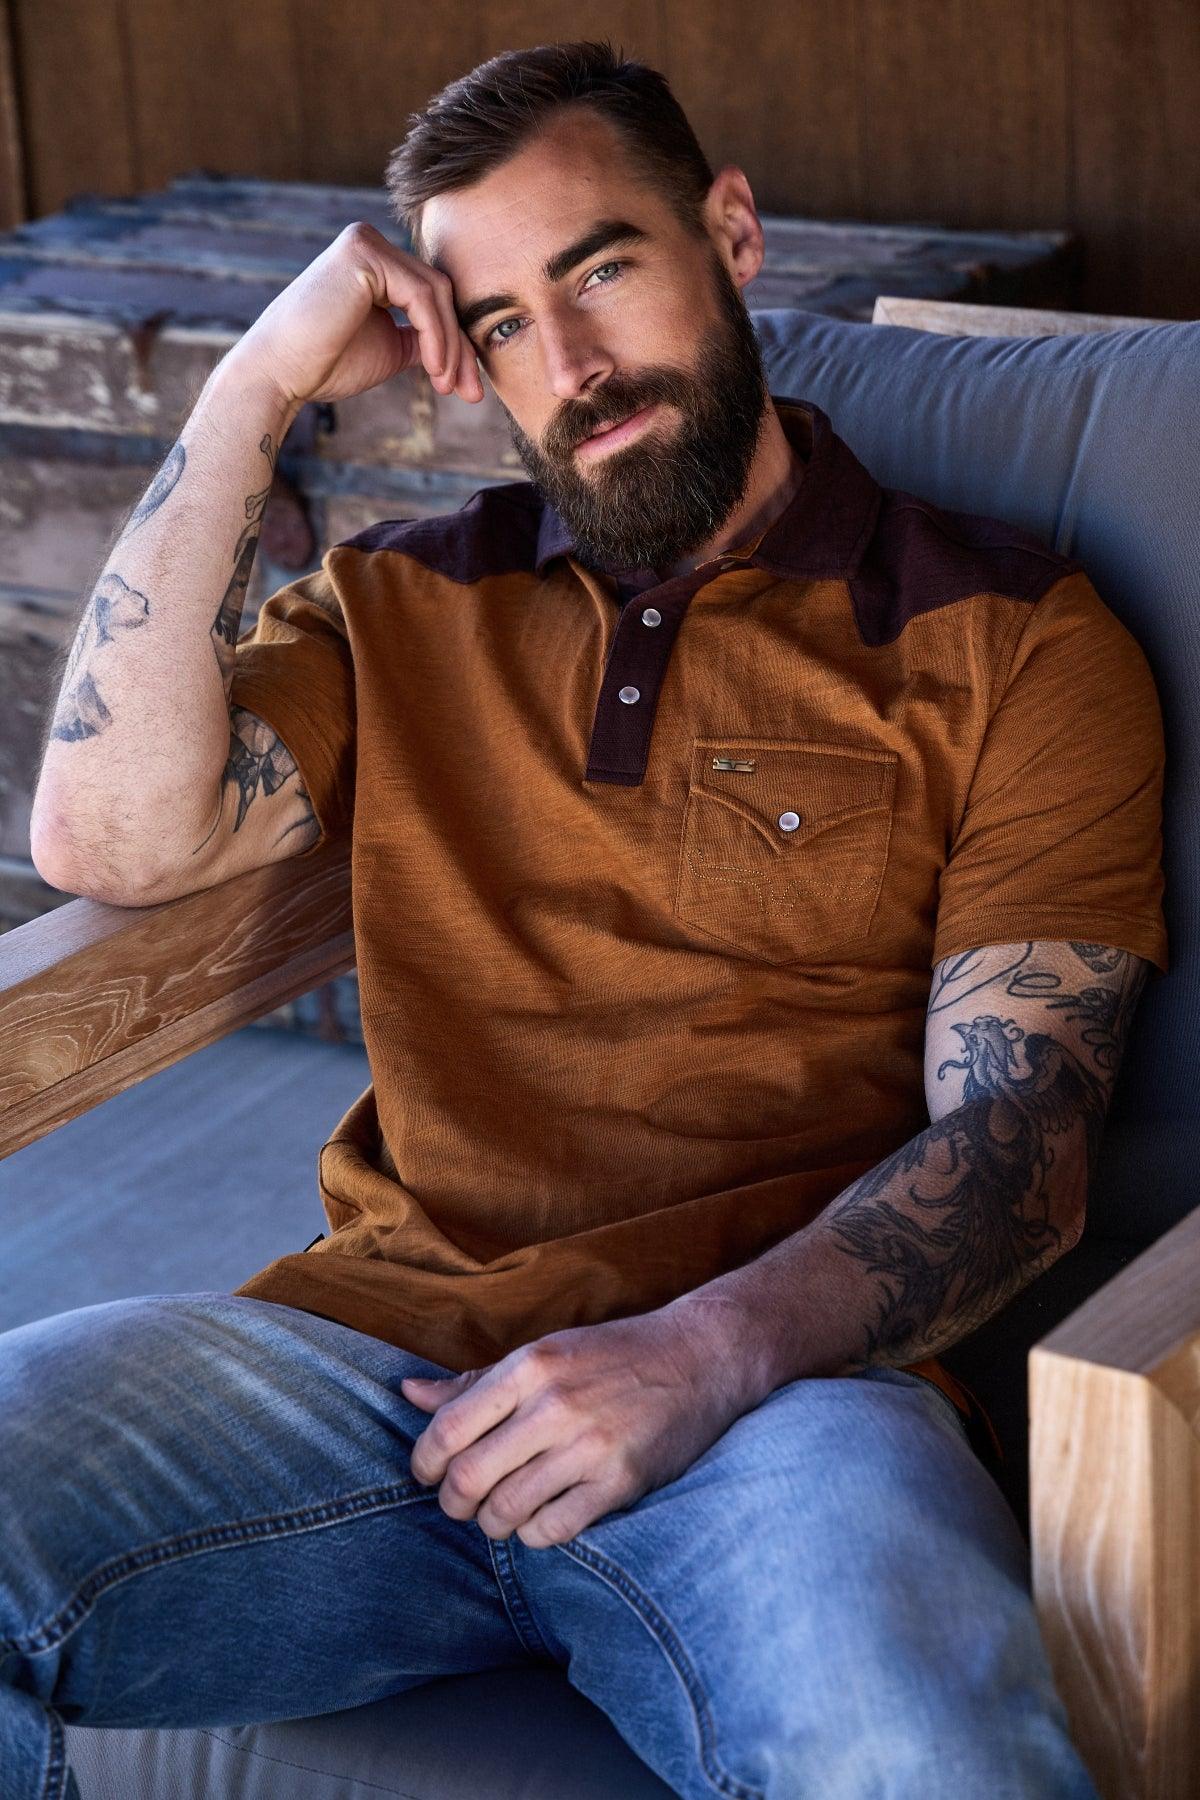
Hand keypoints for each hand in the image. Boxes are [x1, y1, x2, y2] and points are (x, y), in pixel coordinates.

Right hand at [229, 219, 483, 410]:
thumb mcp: (390, 348)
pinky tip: (434, 369)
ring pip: (436, 293)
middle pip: (440, 292)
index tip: (467, 388)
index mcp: (374, 263)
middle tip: (471, 393)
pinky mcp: (363, 251)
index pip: (432, 297)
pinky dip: (436, 335)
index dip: (456, 342)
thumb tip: (461, 346)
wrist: (280, 374)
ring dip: (450, 346)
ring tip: (448, 387)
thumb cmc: (324, 365)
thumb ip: (423, 338)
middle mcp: (369, 243)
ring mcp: (365, 242)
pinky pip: (421, 295)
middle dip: (460, 346)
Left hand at [402, 1306, 749, 1548]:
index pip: (447, 1429)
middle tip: (463, 1502)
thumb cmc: (612, 1355)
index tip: (430, 1473)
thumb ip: (475, 1381)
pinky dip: (536, 1534)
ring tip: (503, 1511)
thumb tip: (409, 1393)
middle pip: (467, 1479)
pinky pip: (552, 1530)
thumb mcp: (543, 1353)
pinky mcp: (619, 1482)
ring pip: (505, 1512)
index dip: (425, 1462)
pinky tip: (543, 1517)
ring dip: (494, 1523)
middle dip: (454, 1502)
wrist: (699, 1357)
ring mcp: (589, 1446)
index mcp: (529, 1366)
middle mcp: (553, 1405)